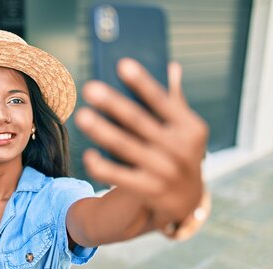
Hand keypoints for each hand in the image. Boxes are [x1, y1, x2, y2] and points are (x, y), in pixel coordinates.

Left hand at [75, 58, 208, 223]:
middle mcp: (179, 149)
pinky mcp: (150, 190)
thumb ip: (175, 100)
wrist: (188, 199)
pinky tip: (87, 155)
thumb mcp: (186, 130)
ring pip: (125, 147)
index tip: (121, 64)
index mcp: (190, 128)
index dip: (142, 83)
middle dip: (114, 104)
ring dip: (102, 131)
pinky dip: (103, 167)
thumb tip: (171, 66)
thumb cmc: (181, 152)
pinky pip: (120, 177)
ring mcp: (165, 171)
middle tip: (90, 88)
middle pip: (139, 122)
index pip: (163, 101)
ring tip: (82, 116)